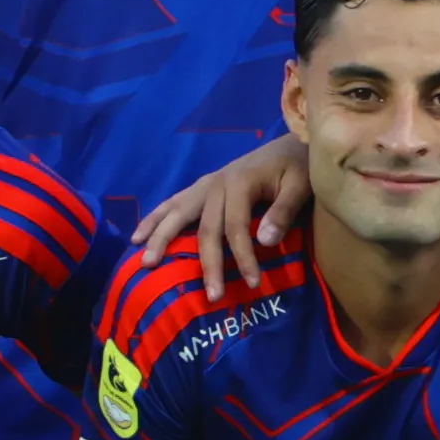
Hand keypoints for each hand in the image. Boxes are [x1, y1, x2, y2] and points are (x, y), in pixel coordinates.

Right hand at [128, 132, 312, 294]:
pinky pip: (173, 203)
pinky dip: (155, 219)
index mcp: (239, 183)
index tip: (253, 283)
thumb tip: (264, 241)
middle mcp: (216, 184)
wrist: (290, 143)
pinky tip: (139, 235)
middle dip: (207, 264)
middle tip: (211, 296)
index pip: (236, 227)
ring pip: (177, 214)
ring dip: (160, 238)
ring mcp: (206, 184)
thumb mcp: (300, 185)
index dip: (243, 257)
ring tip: (146, 263)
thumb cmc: (298, 166)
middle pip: (205, 228)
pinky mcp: (202, 187)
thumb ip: (284, 211)